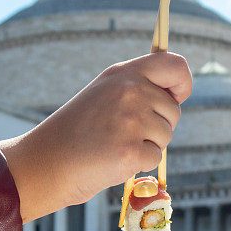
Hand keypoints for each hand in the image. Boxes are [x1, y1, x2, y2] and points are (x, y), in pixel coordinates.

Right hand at [0, 52, 191, 221]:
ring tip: (114, 145)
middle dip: (158, 126)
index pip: (175, 66)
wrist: (48, 161)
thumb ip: (137, 87)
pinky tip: (113, 159)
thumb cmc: (78, 132)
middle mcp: (130, 91)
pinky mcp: (131, 150)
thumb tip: (175, 96)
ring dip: (147, 146)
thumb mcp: (104, 94)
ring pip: (166, 136)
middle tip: (123, 132)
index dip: (183, 84)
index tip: (176, 97)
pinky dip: (138, 164)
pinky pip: (155, 158)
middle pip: (174, 110)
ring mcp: (131, 120)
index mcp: (124, 73)